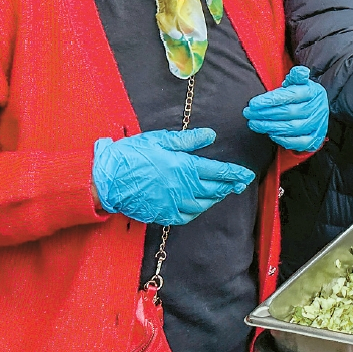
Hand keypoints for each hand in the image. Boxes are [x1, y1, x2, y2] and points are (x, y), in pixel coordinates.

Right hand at [93, 128, 255, 225]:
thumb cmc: (131, 156)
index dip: (235, 174)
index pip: (218, 172)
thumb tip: (211, 136)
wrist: (105, 179)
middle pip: (215, 189)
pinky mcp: (163, 214)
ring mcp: (173, 204)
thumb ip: (188, 140)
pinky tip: (199, 204)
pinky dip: (197, 210)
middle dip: (229, 185)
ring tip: (220, 191)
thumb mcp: (160, 140)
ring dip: (215, 198)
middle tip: (238, 183)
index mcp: (184, 167)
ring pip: (204, 204)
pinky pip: (187, 216)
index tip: (247, 175)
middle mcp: (183, 188)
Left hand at [243, 66, 329, 151]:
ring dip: (270, 126)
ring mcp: (317, 124)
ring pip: (293, 127)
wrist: (316, 110)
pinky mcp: (315, 138)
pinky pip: (300, 142)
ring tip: (254, 123)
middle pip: (289, 112)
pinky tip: (271, 134)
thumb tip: (300, 71)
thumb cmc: (301, 96)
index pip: (290, 95)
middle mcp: (317, 108)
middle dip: (265, 114)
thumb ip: (295, 77)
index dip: (270, 100)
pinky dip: (284, 140)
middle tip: (248, 113)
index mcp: (312, 91)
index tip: (253, 103)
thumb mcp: (298, 83)